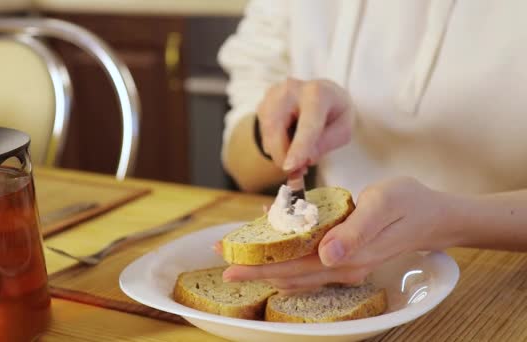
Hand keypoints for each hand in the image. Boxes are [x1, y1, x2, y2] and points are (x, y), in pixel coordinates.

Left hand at [219, 177, 457, 292]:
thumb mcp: (383, 205)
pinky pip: (308, 262)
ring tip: (237, 255)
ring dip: (266, 264)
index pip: (293, 267)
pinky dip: (286, 256)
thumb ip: (355, 231)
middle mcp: (341, 267)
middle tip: (221, 259)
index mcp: (347, 256)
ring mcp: (343, 265)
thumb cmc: (408, 202)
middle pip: (288, 273)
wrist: (434, 216)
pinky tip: (273, 242)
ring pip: (296, 271)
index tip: (229, 264)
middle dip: (253, 267)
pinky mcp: (345, 258)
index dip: (259, 266)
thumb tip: (327, 255)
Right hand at [257, 78, 353, 172]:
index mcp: (317, 94)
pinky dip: (275, 145)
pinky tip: (289, 142)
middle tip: (295, 172)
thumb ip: (326, 144)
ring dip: (279, 152)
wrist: (322, 93)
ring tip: (297, 156)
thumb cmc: (334, 113)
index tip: (290, 167)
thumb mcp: (342, 130)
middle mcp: (292, 89)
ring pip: (267, 133)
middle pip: (277, 127)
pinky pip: (263, 133)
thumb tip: (304, 159)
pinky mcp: (263, 104)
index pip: (307, 125)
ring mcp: (273, 95)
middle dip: (282, 155)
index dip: (299, 147)